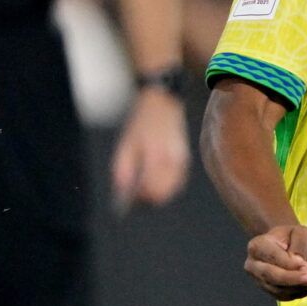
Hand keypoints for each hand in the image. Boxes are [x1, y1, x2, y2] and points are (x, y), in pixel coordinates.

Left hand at [111, 86, 190, 210]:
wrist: (163, 104)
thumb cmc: (141, 124)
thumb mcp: (125, 144)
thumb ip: (122, 169)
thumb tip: (122, 191)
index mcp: (154, 156)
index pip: (149, 188)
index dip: (139, 198)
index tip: (129, 201)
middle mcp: (171, 160)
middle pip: (162, 193)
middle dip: (149, 199)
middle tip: (137, 199)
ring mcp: (180, 160)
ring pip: (171, 190)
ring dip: (159, 194)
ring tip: (145, 192)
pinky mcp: (184, 159)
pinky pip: (177, 182)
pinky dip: (167, 186)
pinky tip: (157, 183)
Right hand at [244, 222, 306, 301]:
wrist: (287, 245)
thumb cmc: (293, 236)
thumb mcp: (301, 233)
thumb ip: (299, 246)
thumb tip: (299, 266)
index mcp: (257, 246)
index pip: (273, 258)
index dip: (291, 264)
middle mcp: (254, 266)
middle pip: (272, 277)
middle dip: (294, 280)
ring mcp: (261, 281)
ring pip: (280, 290)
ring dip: (303, 287)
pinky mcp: (272, 292)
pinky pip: (288, 296)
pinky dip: (305, 291)